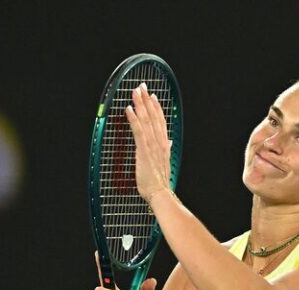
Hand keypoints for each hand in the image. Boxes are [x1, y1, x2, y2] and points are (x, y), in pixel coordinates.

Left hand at [125, 83, 171, 201]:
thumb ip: (166, 151)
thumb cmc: (159, 182)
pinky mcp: (143, 150)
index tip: (152, 96)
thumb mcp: (164, 164)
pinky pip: (138, 131)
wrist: (160, 194)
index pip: (160, 122)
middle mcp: (159, 142)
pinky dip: (134, 119)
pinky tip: (129, 109)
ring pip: (146, 120)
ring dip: (140, 105)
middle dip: (146, 100)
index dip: (156, 107)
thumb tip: (169, 143)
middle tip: (141, 86)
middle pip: (153, 116)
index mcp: (164, 145)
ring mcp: (152, 145)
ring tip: (134, 92)